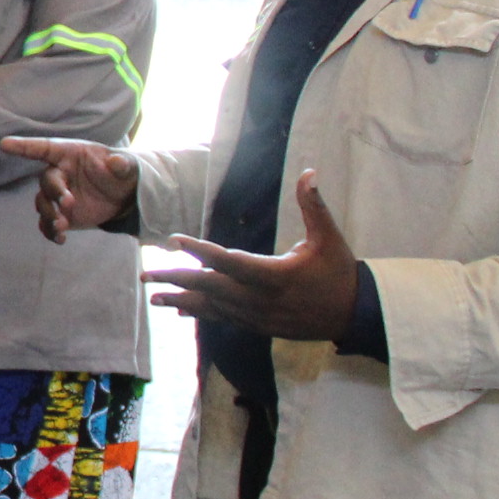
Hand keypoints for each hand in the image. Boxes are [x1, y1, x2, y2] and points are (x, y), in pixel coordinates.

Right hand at [0, 136, 137, 243]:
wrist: (123, 196)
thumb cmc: (121, 173)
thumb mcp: (127, 167)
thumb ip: (122, 165)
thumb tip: (117, 163)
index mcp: (70, 155)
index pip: (44, 148)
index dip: (23, 146)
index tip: (4, 144)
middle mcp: (60, 173)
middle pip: (46, 181)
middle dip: (54, 193)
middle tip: (68, 204)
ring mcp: (58, 195)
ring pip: (43, 203)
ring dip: (49, 215)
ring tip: (62, 227)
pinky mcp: (61, 214)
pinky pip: (48, 223)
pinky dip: (50, 232)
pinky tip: (60, 239)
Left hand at [145, 171, 357, 342]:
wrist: (353, 316)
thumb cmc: (340, 273)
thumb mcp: (330, 238)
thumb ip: (314, 206)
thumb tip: (310, 172)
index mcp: (275, 276)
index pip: (230, 262)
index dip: (201, 251)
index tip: (174, 240)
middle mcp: (260, 299)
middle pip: (210, 288)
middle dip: (176, 279)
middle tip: (145, 274)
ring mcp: (257, 317)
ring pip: (212, 308)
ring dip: (181, 299)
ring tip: (152, 295)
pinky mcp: (258, 326)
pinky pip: (223, 319)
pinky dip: (200, 312)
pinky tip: (178, 309)